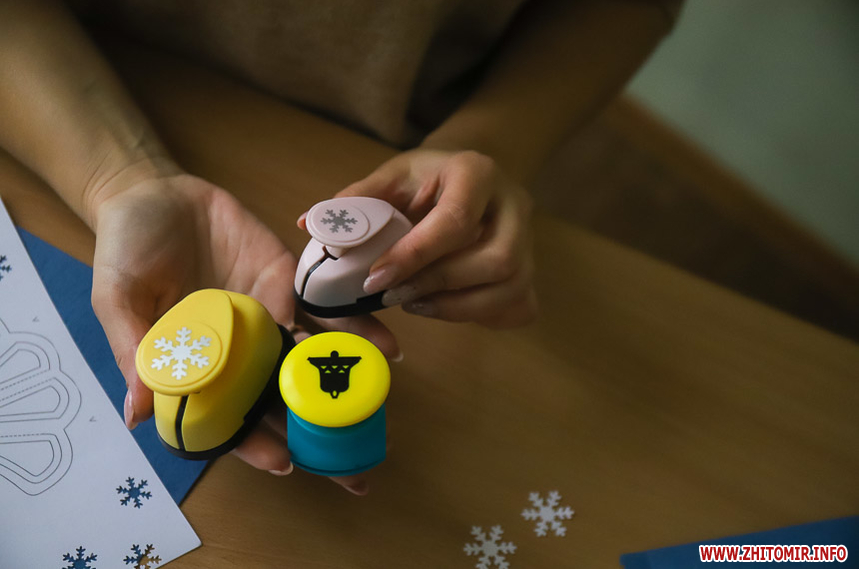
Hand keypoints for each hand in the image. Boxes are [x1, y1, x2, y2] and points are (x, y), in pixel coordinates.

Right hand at [91, 170, 392, 493]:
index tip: (284, 463)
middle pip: (280, 394)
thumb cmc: (125, 252)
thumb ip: (133, 352)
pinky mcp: (287, 277)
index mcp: (201, 362)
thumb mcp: (118, 300)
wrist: (153, 192)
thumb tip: (135, 417)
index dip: (254, 440)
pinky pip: (323, 304)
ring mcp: (268, 312)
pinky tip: (385, 344)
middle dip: (314, 426)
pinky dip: (353, 324)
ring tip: (378, 396)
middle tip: (353, 455)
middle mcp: (240, 347)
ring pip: (310, 352)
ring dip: (346, 376)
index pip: (231, 412)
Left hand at [315, 149, 537, 327]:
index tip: (375, 278)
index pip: (455, 220)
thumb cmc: (425, 179)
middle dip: (439, 284)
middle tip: (394, 296)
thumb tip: (310, 224)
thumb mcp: (392, 177)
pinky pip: (519, 306)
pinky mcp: (530, 271)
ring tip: (415, 304)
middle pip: (495, 259)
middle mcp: (514, 205)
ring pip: (510, 287)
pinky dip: (482, 317)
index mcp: (477, 173)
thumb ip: (357, 200)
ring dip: (458, 307)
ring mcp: (529, 241)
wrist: (470, 177)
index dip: (415, 255)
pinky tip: (446, 309)